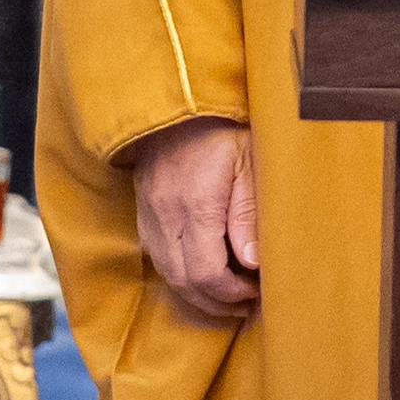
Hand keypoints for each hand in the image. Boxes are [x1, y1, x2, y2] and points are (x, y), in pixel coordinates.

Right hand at [131, 117, 259, 320]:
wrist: (179, 96)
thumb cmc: (223, 126)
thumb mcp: (249, 161)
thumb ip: (249, 213)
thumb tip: (252, 263)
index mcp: (196, 204)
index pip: (207, 273)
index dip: (232, 293)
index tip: (255, 291)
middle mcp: (166, 214)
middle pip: (185, 282)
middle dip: (216, 302)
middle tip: (245, 303)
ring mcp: (150, 213)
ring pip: (168, 274)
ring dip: (197, 294)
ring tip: (227, 296)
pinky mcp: (144, 210)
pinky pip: (157, 256)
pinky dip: (180, 275)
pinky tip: (202, 274)